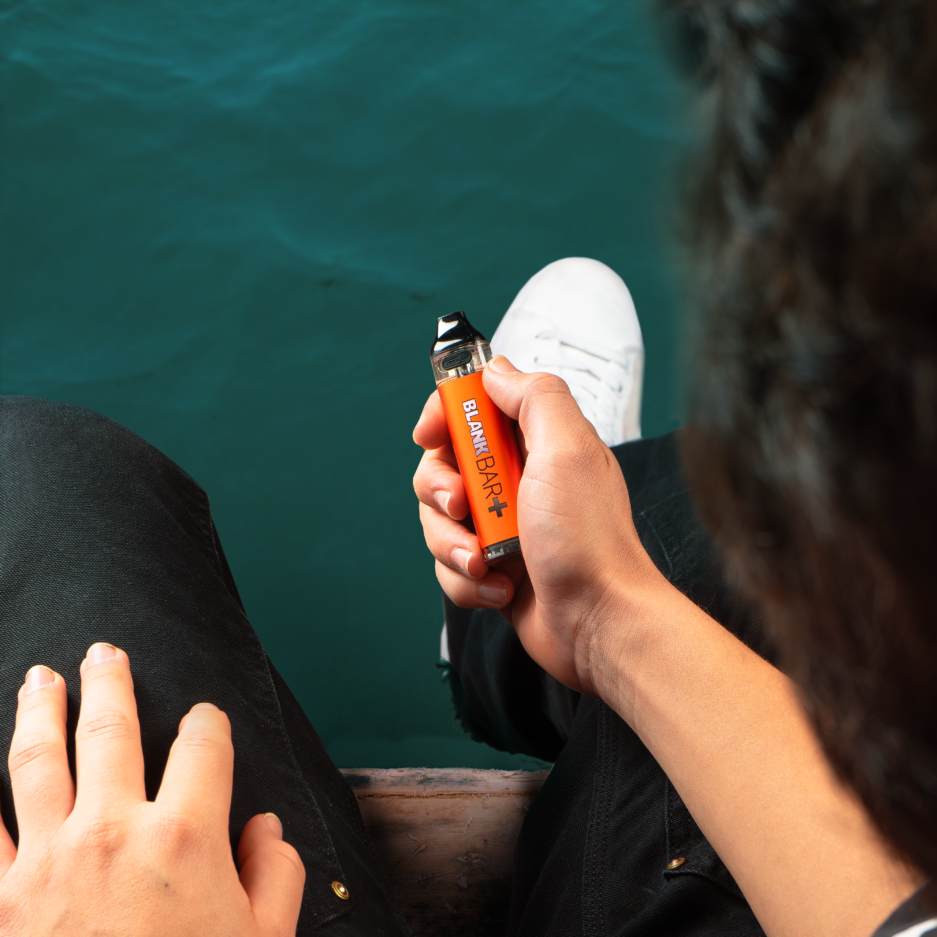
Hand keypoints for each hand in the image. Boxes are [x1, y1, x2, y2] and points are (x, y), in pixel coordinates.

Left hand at [0, 643, 304, 935]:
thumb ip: (277, 875)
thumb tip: (266, 829)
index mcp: (186, 834)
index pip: (204, 744)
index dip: (209, 723)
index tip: (206, 722)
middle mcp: (114, 830)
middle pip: (112, 728)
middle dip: (111, 681)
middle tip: (104, 652)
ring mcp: (47, 861)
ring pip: (38, 760)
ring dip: (39, 710)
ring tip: (40, 678)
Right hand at [413, 356, 668, 696]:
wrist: (599, 623)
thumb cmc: (589, 540)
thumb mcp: (568, 448)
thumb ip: (534, 397)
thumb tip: (495, 370)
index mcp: (537, 442)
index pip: (473, 408)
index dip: (444, 416)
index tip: (431, 434)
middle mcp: (517, 480)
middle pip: (443, 465)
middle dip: (441, 490)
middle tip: (462, 507)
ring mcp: (502, 526)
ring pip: (438, 520)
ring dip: (452, 544)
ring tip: (484, 564)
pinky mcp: (491, 568)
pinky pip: (449, 564)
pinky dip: (467, 581)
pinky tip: (501, 591)